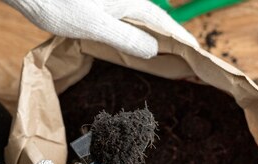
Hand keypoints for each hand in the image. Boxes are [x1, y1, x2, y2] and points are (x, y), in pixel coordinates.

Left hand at [3, 0, 197, 58]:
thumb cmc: (59, 4)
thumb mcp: (95, 27)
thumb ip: (127, 39)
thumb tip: (154, 51)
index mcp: (132, 1)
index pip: (166, 24)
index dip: (183, 41)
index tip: (198, 56)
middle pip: (157, 22)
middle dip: (173, 41)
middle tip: (186, 63)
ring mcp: (114, 2)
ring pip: (143, 22)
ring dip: (155, 40)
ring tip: (167, 59)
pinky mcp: (102, 6)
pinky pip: (128, 22)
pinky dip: (138, 36)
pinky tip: (135, 48)